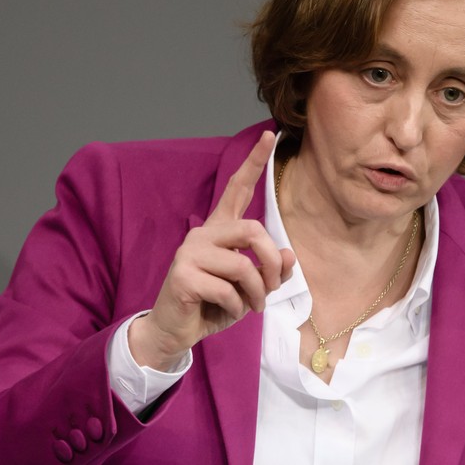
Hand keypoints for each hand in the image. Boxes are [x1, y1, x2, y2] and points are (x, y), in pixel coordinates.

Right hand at [128, 130, 294, 370]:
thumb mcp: (250, 289)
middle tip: (271, 287)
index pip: (237, 188)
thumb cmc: (214, 305)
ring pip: (242, 265)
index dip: (254, 162)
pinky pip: (226, 289)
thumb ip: (269, 271)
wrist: (175, 331)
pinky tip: (228, 313)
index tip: (271, 135)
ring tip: (251, 306)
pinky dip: (237, 308)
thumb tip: (289, 256)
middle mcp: (203, 235)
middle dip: (271, 262)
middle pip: (252, 230)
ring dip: (256, 293)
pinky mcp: (182, 275)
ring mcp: (190, 253)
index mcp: (219, 231)